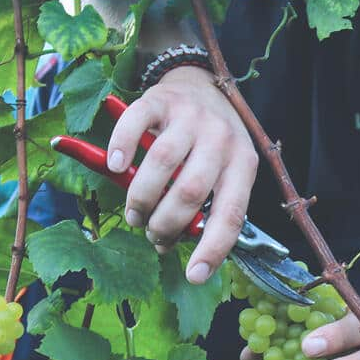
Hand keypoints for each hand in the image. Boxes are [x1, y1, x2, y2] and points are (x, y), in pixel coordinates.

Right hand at [106, 66, 258, 283]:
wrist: (201, 83)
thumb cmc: (211, 142)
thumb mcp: (223, 171)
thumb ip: (207, 203)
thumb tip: (177, 246)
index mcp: (244, 164)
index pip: (232, 213)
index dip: (213, 248)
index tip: (195, 276)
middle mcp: (222, 139)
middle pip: (190, 192)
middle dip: (165, 224)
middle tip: (151, 234)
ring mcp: (191, 117)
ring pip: (162, 164)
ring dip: (141, 198)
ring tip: (135, 213)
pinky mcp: (161, 100)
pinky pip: (136, 125)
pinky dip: (121, 148)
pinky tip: (115, 166)